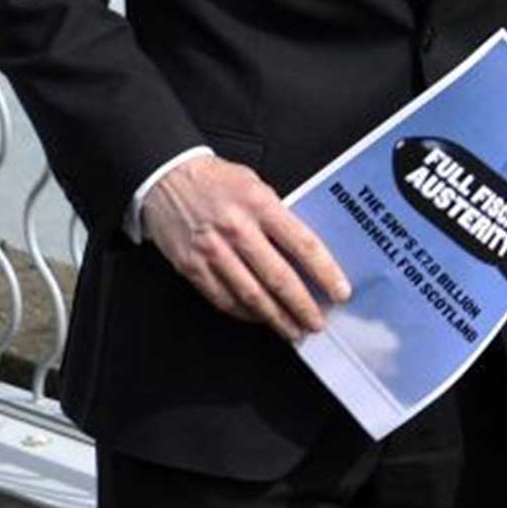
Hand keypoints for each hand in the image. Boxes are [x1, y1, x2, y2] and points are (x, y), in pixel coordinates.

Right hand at [141, 154, 350, 342]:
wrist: (166, 178)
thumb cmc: (215, 179)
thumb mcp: (256, 184)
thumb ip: (278, 215)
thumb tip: (304, 249)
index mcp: (260, 205)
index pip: (302, 244)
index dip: (325, 272)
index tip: (339, 291)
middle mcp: (237, 229)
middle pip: (278, 277)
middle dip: (302, 305)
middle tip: (316, 322)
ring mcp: (213, 251)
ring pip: (250, 294)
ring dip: (275, 317)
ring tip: (292, 329)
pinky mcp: (192, 267)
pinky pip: (223, 298)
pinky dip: (244, 313)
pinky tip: (259, 318)